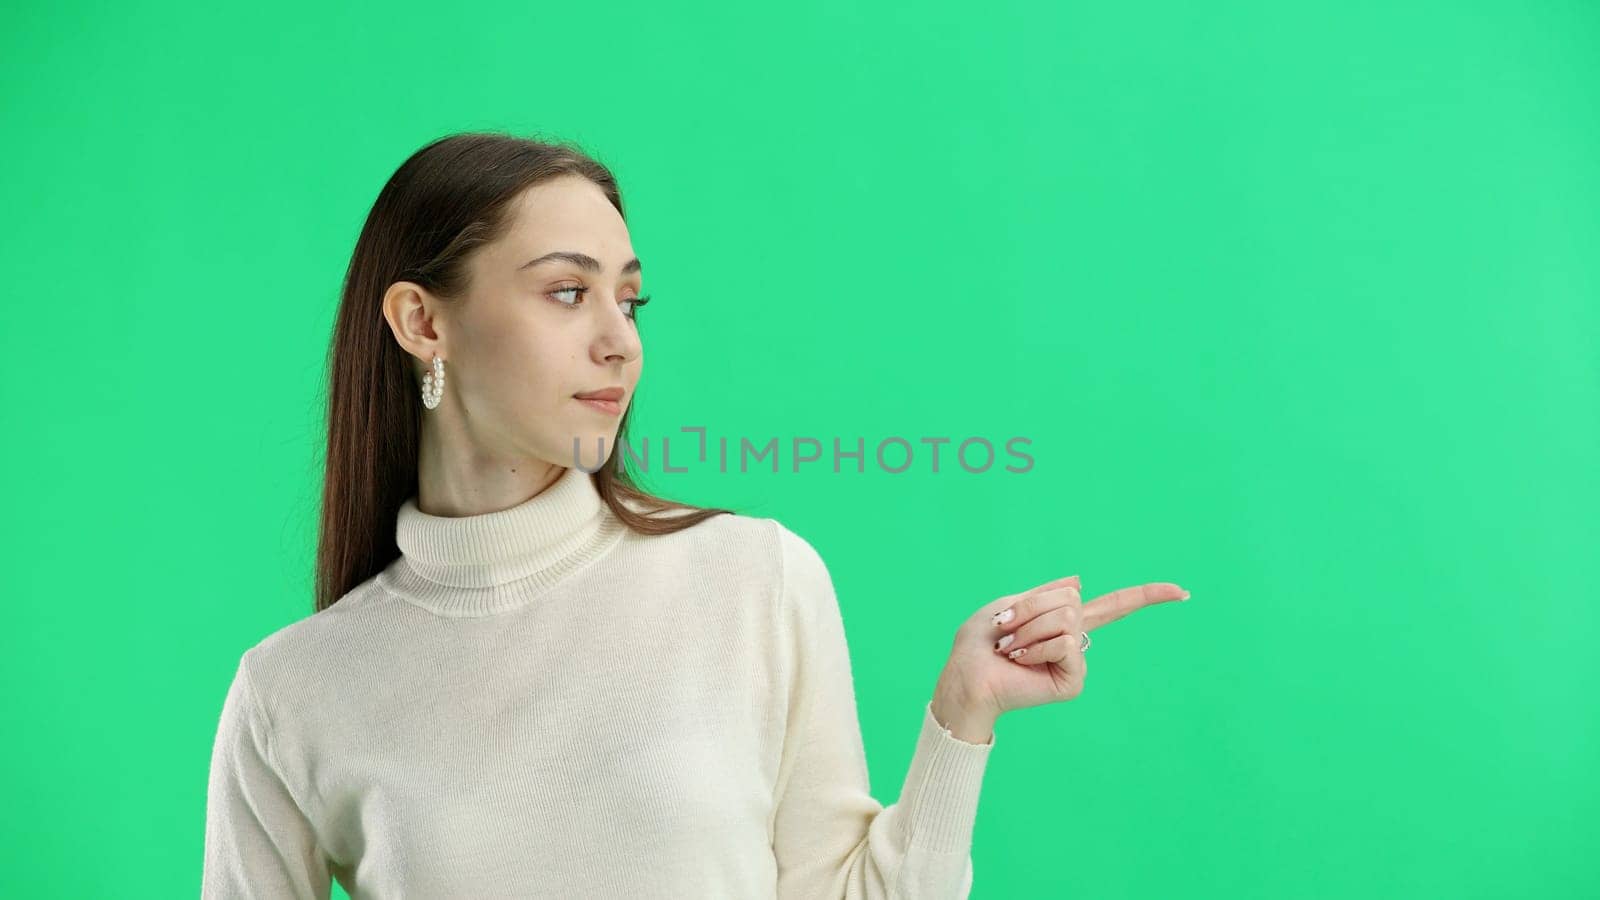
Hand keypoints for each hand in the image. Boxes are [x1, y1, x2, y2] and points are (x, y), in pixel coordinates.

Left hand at [934, 574, 1189, 725]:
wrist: (967, 676)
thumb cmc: (980, 643)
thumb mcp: (1010, 604)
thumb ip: (1043, 592)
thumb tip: (1079, 580)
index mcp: (1063, 621)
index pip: (1114, 606)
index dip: (1147, 596)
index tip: (1182, 592)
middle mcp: (1076, 640)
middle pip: (1071, 598)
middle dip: (1031, 607)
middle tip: (1006, 630)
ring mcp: (1076, 661)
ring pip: (1067, 617)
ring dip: (1029, 627)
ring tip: (1011, 647)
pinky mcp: (1074, 680)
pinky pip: (1066, 643)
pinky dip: (1037, 646)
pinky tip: (1022, 662)